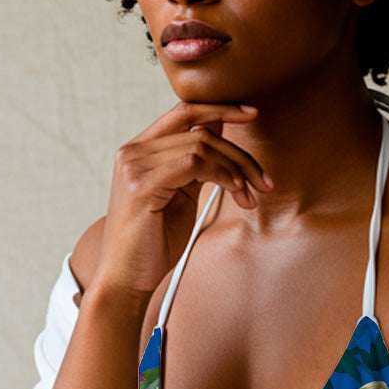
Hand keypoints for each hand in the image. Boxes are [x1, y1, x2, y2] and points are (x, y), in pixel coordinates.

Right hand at [95, 100, 270, 300]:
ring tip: (249, 196)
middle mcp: (133, 151)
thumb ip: (197, 166)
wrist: (125, 279)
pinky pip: (194, 162)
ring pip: (201, 144)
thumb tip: (221, 134)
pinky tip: (235, 193)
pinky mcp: (141, 184)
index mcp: (140, 151)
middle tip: (263, 182)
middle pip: (200, 129)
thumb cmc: (153, 244)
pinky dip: (223, 174)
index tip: (252, 114)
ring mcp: (134, 165)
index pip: (184, 111)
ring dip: (236, 169)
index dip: (221, 108)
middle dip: (240, 155)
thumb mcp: (181, 195)